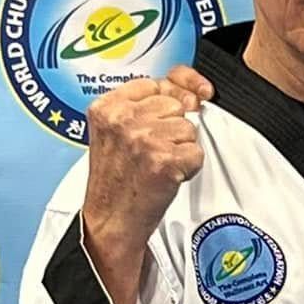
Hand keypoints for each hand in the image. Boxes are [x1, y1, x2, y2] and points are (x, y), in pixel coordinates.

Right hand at [82, 66, 211, 303]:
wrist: (110, 221)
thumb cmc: (116, 180)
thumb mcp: (118, 133)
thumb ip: (148, 105)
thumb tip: (194, 92)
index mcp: (107, 106)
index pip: (158, 81)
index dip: (176, 93)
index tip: (180, 106)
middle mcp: (123, 118)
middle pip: (176, 105)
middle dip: (173, 129)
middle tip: (152, 153)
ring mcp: (142, 138)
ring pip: (189, 129)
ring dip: (181, 149)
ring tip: (156, 166)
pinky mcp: (163, 160)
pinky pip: (196, 153)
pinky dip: (188, 168)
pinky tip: (166, 177)